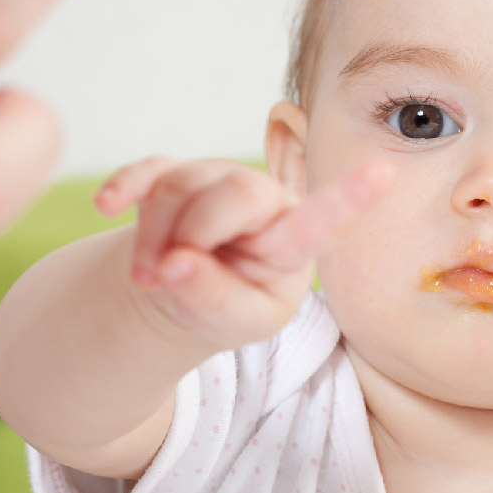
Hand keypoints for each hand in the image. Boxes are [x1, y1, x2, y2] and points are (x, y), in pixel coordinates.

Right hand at [95, 157, 391, 353]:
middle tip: (168, 276)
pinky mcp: (173, 173)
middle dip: (193, 234)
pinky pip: (149, 169)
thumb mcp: (234, 323)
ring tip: (150, 276)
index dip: (350, 197)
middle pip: (235, 189)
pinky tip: (108, 205)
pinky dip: (127, 187)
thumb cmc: (228, 307)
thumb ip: (213, 299)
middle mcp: (264, 200)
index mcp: (294, 241)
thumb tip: (177, 266)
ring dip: (153, 237)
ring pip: (182, 184)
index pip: (320, 220)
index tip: (383, 174)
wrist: (182, 295)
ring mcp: (217, 178)